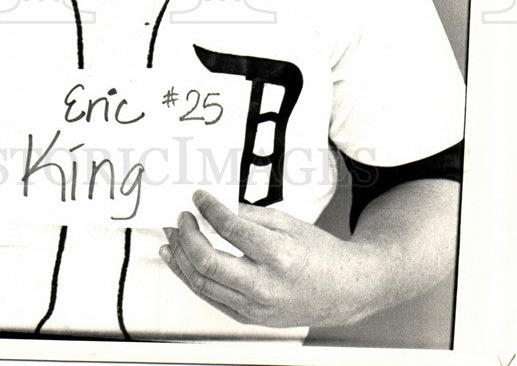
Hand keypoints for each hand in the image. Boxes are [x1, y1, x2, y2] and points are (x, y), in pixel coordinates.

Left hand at [160, 189, 375, 327]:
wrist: (345, 290)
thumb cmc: (320, 255)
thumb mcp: (289, 223)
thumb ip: (251, 216)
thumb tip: (219, 208)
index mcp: (277, 255)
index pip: (229, 228)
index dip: (207, 209)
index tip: (198, 197)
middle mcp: (264, 285)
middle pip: (207, 261)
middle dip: (186, 235)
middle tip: (181, 218)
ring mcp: (256, 307)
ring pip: (203, 284)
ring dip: (181, 259)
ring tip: (172, 239)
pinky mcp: (250, 318)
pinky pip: (211, 298)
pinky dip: (192, 279)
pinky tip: (183, 264)